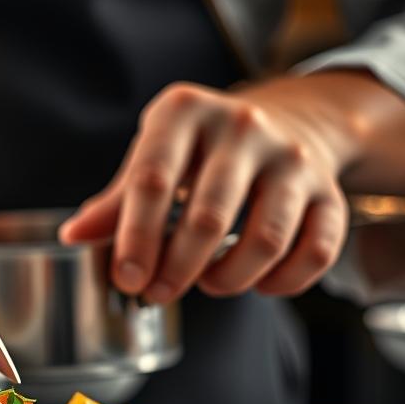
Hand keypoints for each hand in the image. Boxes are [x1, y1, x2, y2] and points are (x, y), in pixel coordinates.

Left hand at [60, 81, 351, 301]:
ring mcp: (292, 158)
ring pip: (267, 239)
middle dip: (178, 268)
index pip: (153, 180)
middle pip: (208, 216)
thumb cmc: (202, 148)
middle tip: (159, 292)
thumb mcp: (153, 155)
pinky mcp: (330, 190)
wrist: (288, 121)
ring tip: (209, 283)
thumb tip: (74, 238)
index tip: (127, 278)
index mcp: (185, 112)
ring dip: (230, 278)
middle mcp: (244, 126)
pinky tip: (258, 284)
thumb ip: (117, 200)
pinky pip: (316, 251)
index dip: (136, 237)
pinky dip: (284, 282)